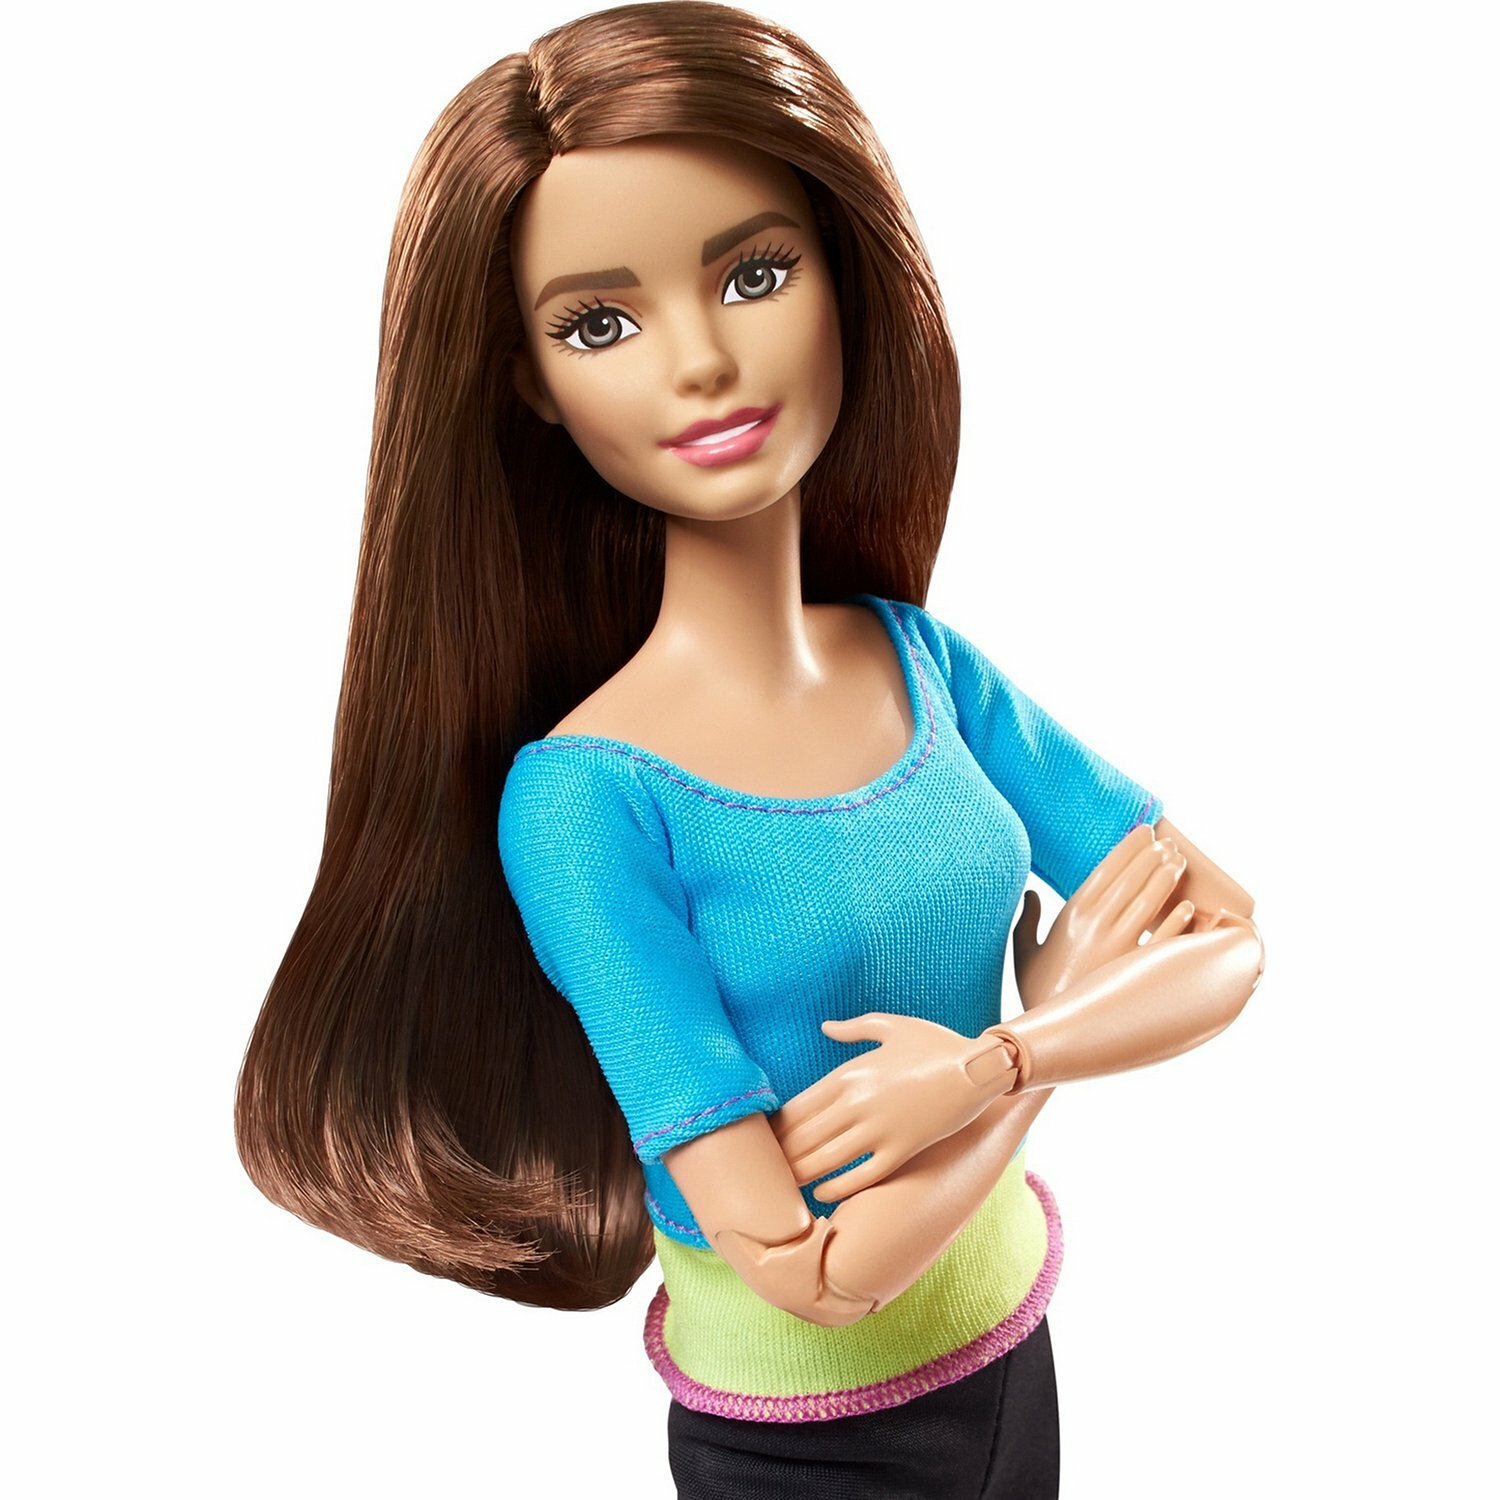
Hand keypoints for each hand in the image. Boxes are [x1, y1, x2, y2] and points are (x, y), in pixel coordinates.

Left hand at [769, 1013, 1010, 1202]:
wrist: (979, 1066)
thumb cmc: (936, 1043)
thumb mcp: (892, 1026)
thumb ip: (853, 1028)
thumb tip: (825, 1026)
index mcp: (849, 1074)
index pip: (797, 1107)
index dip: (775, 1128)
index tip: (762, 1142)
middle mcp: (857, 1103)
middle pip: (804, 1137)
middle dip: (780, 1156)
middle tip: (763, 1172)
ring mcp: (879, 1130)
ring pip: (826, 1160)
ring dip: (801, 1175)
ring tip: (784, 1187)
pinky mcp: (902, 1151)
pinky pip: (862, 1176)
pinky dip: (838, 1188)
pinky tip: (823, 1193)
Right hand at [1012, 822, 1195, 1008]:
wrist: (1051, 1029)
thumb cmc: (1037, 990)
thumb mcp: (1024, 952)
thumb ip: (1028, 920)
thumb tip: (1030, 894)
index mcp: (1071, 916)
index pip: (1105, 871)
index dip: (1127, 849)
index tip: (1144, 833)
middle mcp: (1096, 927)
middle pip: (1130, 882)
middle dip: (1151, 857)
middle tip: (1168, 841)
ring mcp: (1118, 948)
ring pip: (1148, 904)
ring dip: (1165, 880)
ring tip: (1179, 862)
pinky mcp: (1133, 971)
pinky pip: (1161, 942)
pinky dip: (1176, 924)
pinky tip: (1189, 908)